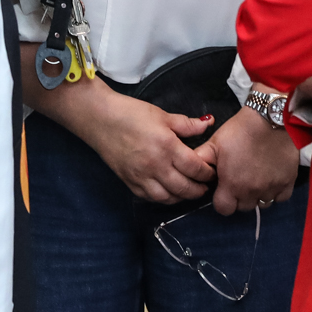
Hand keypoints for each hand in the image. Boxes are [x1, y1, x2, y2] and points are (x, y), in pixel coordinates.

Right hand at [67, 79, 215, 202]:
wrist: (99, 118)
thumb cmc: (130, 113)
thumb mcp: (161, 114)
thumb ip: (187, 124)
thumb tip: (208, 124)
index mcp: (167, 146)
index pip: (196, 168)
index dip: (208, 172)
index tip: (212, 171)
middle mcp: (156, 165)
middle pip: (185, 187)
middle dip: (199, 189)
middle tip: (205, 185)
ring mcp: (142, 177)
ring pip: (169, 198)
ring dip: (183, 196)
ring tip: (189, 189)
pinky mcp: (130, 182)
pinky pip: (151, 198)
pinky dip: (164, 198)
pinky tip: (169, 191)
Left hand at [191, 103, 299, 214]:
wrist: (270, 119)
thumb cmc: (240, 130)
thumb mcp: (215, 142)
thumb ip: (201, 159)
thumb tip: (190, 170)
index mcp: (232, 185)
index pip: (223, 209)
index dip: (221, 200)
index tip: (222, 187)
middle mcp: (252, 192)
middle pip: (243, 207)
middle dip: (238, 197)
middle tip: (238, 178)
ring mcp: (271, 190)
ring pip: (262, 204)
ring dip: (256, 194)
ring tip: (254, 177)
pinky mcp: (288, 184)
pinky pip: (280, 198)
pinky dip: (275, 191)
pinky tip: (270, 177)